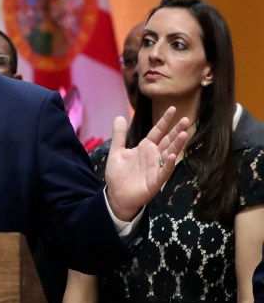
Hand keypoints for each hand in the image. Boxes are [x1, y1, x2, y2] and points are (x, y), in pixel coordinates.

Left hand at [104, 106, 189, 220]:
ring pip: (169, 154)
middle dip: (176, 131)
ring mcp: (156, 168)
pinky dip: (168, 164)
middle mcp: (154, 156)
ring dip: (176, 145)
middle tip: (186, 119)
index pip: (157, 131)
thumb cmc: (118, 174)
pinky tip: (172, 157)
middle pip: (167, 141)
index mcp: (145, 147)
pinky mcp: (155, 181)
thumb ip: (119, 135)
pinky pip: (164, 172)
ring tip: (183, 134)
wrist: (116, 195)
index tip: (173, 108)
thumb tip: (119, 116)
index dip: (164, 121)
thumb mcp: (117, 151)